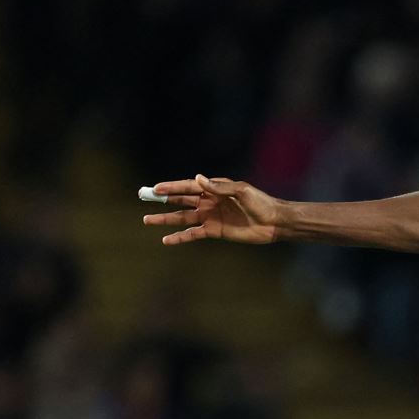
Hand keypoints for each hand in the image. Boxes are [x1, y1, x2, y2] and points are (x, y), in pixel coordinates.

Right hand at [141, 174, 280, 244]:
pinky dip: (180, 237)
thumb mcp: (241, 191)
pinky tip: (166, 239)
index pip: (187, 187)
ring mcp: (210, 217)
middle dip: (162, 200)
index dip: (171, 187)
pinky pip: (193, 233)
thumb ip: (219, 187)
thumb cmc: (260, 203)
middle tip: (144, 198)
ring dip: (165, 219)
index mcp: (214, 188)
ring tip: (147, 220)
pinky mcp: (214, 231)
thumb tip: (198, 178)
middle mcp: (208, 201)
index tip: (154, 188)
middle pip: (180, 200)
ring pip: (182, 218)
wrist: (274, 222)